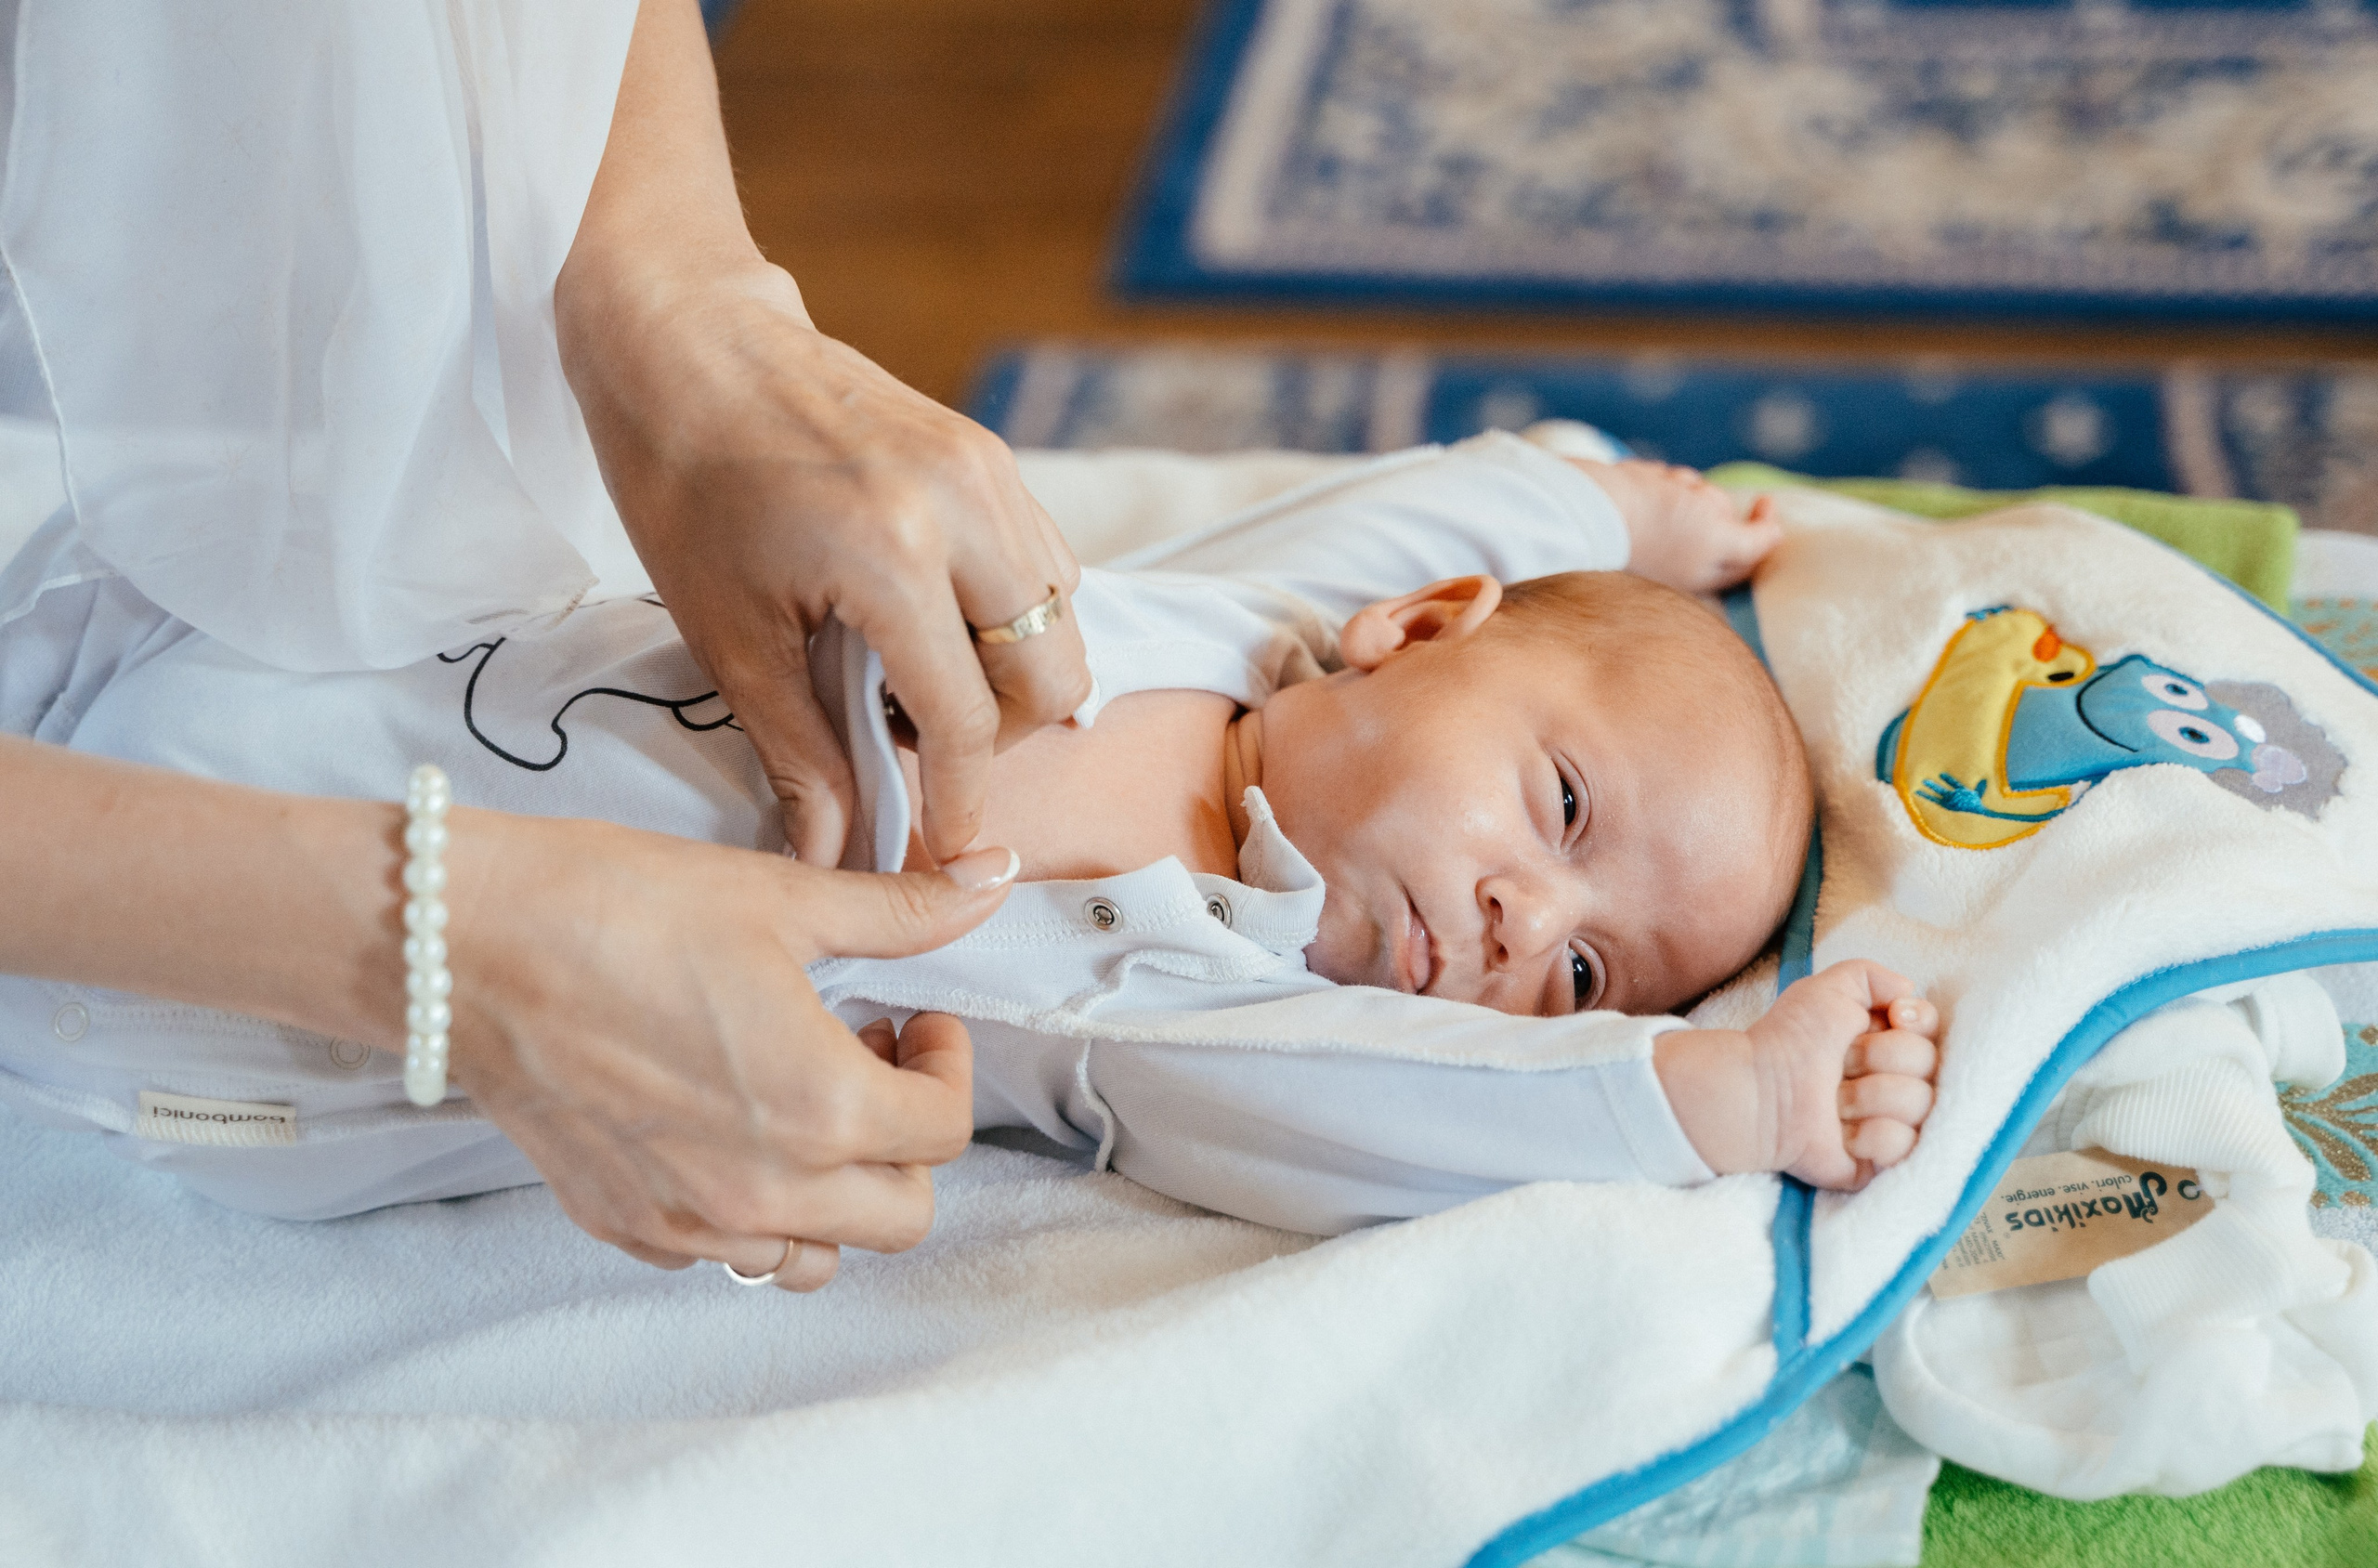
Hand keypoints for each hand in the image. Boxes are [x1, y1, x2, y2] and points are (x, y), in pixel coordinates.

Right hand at [441, 807, 1020, 1290]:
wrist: (464, 945)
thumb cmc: (619, 909)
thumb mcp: (782, 899)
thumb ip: (904, 913)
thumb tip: (995, 876)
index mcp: (821, 1108)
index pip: (946, 1129)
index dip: (947, 1063)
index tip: (912, 1018)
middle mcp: (765, 1191)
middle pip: (903, 1214)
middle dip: (908, 1139)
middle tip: (871, 1058)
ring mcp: (691, 1223)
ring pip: (818, 1256)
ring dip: (838, 1191)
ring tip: (802, 1101)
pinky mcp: (626, 1228)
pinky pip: (726, 1257)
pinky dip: (752, 1213)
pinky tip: (724, 1128)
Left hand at [558, 255, 1090, 867]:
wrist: (684, 336)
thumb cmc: (684, 477)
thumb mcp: (728, 636)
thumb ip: (798, 754)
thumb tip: (832, 852)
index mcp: (892, 555)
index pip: (969, 717)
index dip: (962, 796)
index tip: (948, 842)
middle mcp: (964, 508)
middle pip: (1054, 672)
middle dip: (1004, 737)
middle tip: (917, 746)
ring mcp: (988, 471)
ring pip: (1062, 617)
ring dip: (1010, 674)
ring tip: (910, 680)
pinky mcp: (989, 453)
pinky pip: (1042, 561)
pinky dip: (1009, 614)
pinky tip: (927, 621)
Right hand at [1572, 457, 1782, 594]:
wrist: (1591, 507)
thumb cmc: (1658, 528)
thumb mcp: (1719, 540)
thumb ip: (1754, 543)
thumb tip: (1776, 534)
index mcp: (1699, 575)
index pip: (1746, 555)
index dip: (1763, 527)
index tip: (1766, 500)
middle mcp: (1678, 556)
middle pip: (1719, 516)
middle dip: (1711, 502)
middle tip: (1688, 505)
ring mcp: (1654, 530)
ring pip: (1693, 493)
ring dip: (1685, 485)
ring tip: (1661, 493)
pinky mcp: (1634, 505)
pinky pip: (1665, 480)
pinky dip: (1660, 477)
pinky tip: (1644, 484)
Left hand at [1655, 959, 1940, 1189]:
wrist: (1761, 1091)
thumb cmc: (1789, 1039)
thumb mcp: (1826, 989)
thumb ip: (1871, 976)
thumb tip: (1908, 991)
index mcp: (1887, 1041)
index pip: (1934, 1030)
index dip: (1917, 1022)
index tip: (1894, 1017)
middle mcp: (1895, 1080)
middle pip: (1929, 1063)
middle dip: (1878, 1057)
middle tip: (1840, 1063)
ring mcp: (1891, 1121)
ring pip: (1920, 1104)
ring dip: (1867, 1096)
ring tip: (1833, 1101)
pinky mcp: (1881, 1160)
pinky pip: (1905, 1144)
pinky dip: (1869, 1135)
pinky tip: (1842, 1133)